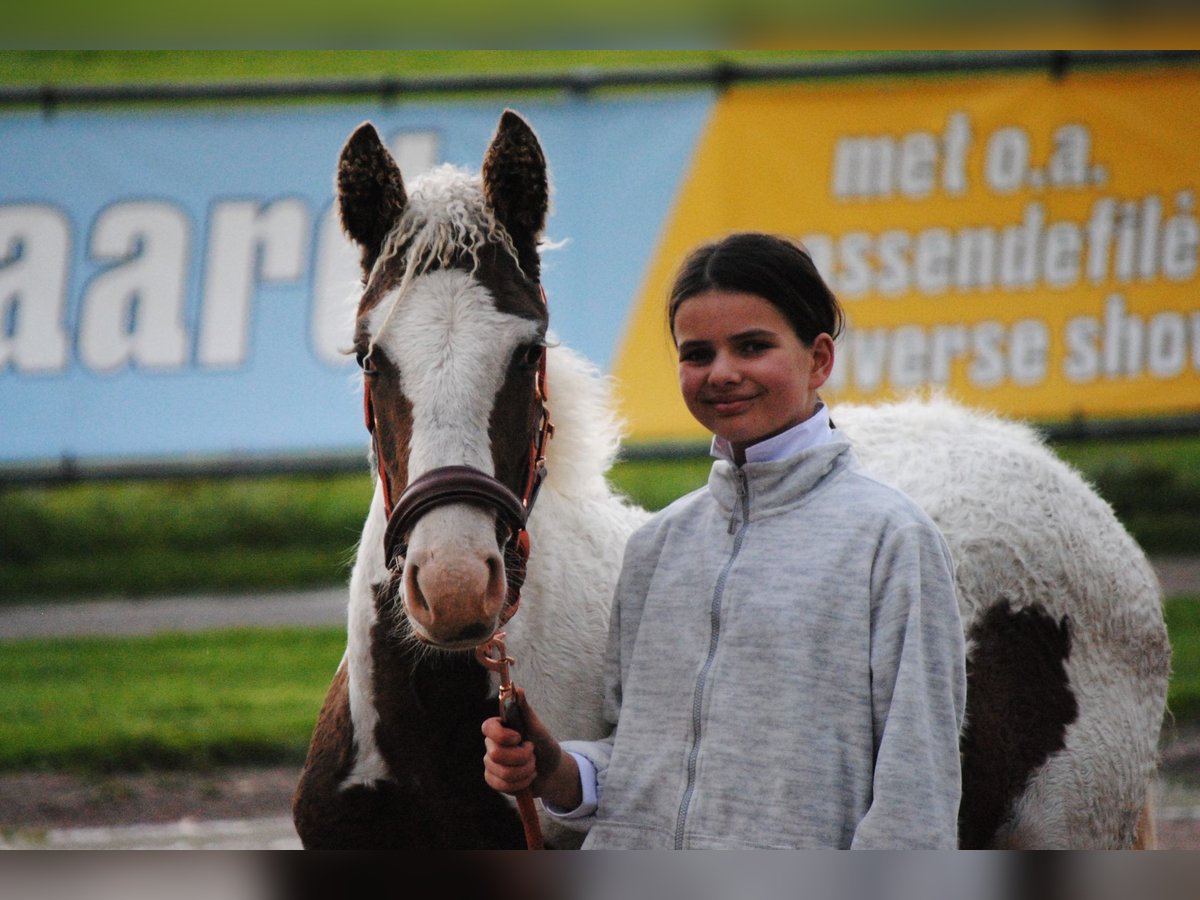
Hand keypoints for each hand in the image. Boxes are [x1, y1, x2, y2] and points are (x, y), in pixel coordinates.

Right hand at [481, 689, 579, 808]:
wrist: (551, 771)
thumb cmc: (544, 746)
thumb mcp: (539, 728)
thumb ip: (526, 711)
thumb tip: (518, 689)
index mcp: (501, 728)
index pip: (487, 728)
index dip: (502, 735)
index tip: (519, 738)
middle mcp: (492, 744)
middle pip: (496, 754)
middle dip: (521, 758)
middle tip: (532, 754)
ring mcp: (491, 763)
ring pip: (502, 772)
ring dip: (524, 771)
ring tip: (532, 766)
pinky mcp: (494, 780)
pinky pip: (501, 786)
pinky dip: (520, 784)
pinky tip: (527, 778)